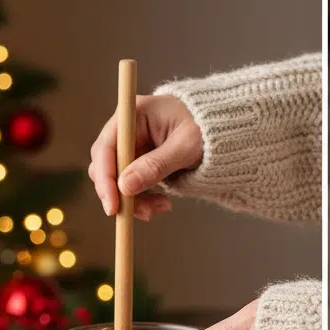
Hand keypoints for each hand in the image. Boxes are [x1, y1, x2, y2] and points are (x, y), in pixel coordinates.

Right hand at [88, 94, 202, 220]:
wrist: (224, 135)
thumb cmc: (207, 131)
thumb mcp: (184, 148)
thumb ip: (156, 165)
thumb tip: (125, 187)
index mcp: (133, 115)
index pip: (106, 147)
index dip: (105, 178)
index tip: (112, 207)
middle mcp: (127, 130)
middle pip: (106, 167)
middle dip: (121, 194)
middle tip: (144, 214)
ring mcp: (133, 148)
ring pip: (118, 182)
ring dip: (135, 201)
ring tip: (164, 207)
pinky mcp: (140, 164)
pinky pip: (132, 188)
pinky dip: (144, 200)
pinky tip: (164, 204)